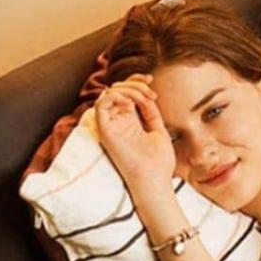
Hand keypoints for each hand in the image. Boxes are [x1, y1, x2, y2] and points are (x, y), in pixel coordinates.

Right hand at [95, 73, 175, 202]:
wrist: (155, 180)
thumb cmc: (158, 162)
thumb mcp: (158, 130)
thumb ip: (150, 112)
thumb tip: (146, 96)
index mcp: (129, 121)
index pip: (125, 93)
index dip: (135, 81)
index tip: (151, 80)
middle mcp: (117, 122)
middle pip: (117, 89)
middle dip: (134, 83)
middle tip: (151, 94)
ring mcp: (110, 126)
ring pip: (109, 92)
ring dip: (128, 89)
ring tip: (144, 99)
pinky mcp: (105, 130)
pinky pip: (102, 104)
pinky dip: (116, 96)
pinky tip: (131, 102)